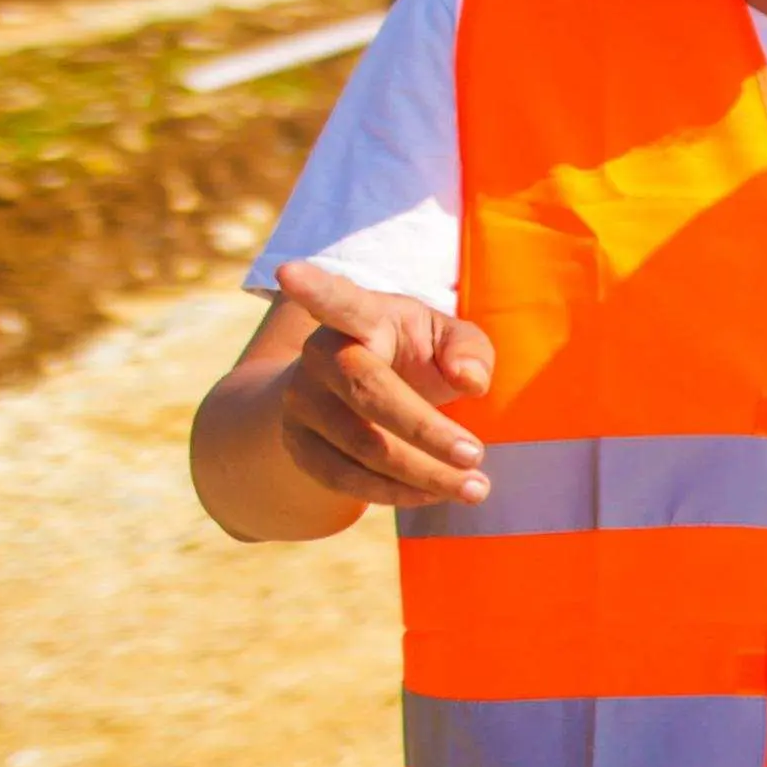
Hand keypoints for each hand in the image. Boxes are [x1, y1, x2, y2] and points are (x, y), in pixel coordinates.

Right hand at [273, 259, 495, 510]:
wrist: (358, 394)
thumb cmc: (415, 355)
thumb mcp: (448, 339)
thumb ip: (469, 349)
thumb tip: (470, 380)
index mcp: (360, 315)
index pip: (336, 300)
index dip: (313, 287)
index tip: (289, 272)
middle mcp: (320, 355)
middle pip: (369, 393)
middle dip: (426, 431)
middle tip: (477, 456)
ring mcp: (302, 402)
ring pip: (360, 446)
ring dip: (421, 473)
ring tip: (474, 488)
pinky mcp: (300, 445)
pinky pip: (345, 478)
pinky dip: (395, 491)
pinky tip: (432, 494)